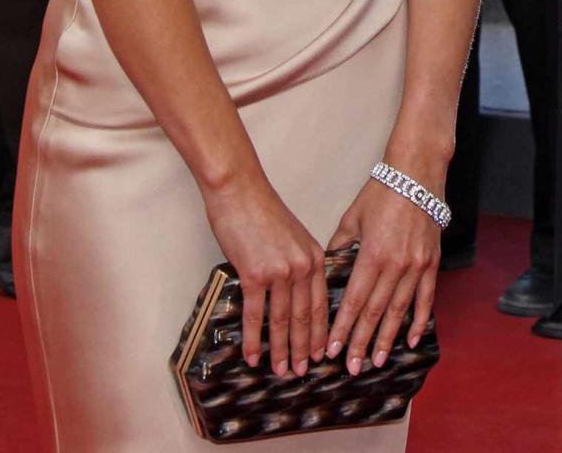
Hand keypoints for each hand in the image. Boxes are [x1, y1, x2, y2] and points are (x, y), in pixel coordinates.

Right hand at [203, 173, 328, 377]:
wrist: (239, 190)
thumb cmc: (262, 210)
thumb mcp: (293, 235)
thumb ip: (299, 261)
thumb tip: (296, 290)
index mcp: (314, 256)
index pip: (322, 303)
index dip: (321, 331)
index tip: (322, 353)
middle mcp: (302, 265)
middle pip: (305, 317)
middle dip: (305, 347)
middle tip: (303, 371)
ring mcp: (280, 271)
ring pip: (282, 320)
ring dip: (282, 350)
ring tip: (282, 370)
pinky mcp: (255, 273)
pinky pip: (256, 314)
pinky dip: (254, 339)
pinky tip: (253, 356)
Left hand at [325, 167, 441, 374]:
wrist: (417, 173)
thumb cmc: (382, 191)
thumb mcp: (353, 217)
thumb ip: (339, 245)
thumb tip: (327, 265)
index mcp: (372, 254)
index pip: (354, 301)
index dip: (343, 328)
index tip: (332, 350)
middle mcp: (395, 264)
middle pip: (375, 312)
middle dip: (362, 342)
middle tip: (352, 367)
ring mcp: (416, 265)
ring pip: (399, 311)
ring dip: (387, 338)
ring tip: (377, 360)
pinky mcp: (432, 262)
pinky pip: (426, 298)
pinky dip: (419, 320)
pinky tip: (411, 339)